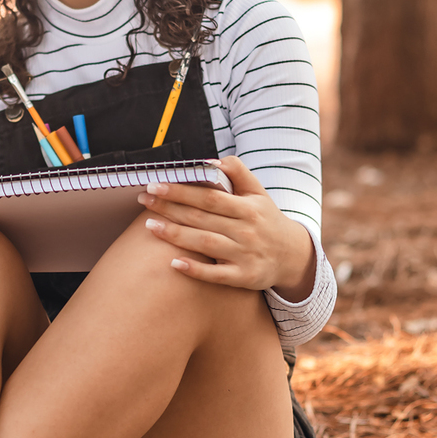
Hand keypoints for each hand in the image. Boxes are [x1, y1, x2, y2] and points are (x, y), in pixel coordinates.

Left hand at [138, 156, 316, 298]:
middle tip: (144, 200)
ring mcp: (244, 255)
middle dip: (170, 208)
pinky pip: (216, 275)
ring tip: (149, 226)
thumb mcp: (258, 193)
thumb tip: (210, 160)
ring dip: (175, 235)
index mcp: (247, 208)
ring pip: (205, 244)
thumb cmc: (266, 220)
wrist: (292, 256)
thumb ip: (237, 172)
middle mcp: (246, 231)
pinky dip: (195, 270)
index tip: (156, 184)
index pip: (209, 197)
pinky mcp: (243, 277)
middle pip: (202, 218)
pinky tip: (173, 263)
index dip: (181, 190)